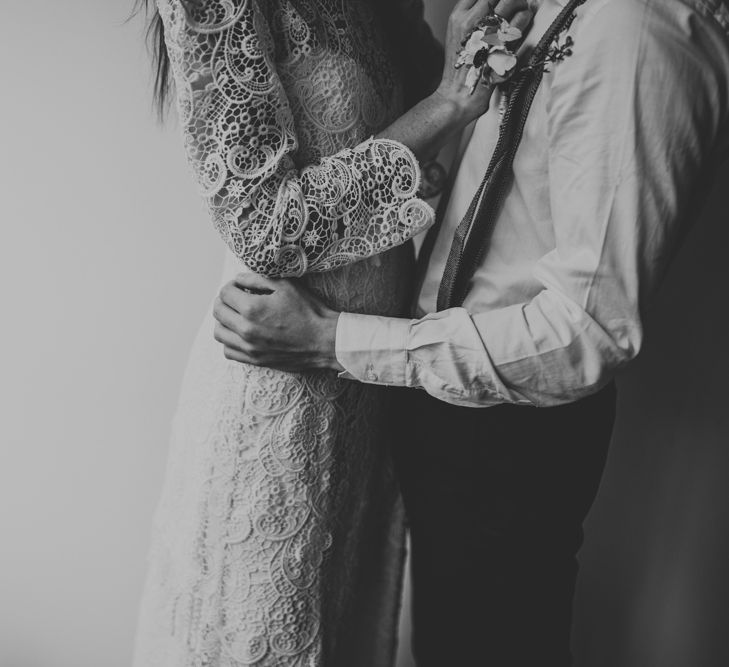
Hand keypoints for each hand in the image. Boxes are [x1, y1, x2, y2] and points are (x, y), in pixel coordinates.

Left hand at [212, 274, 343, 372]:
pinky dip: (229, 341)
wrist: (324, 341)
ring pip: (219, 333)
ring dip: (224, 321)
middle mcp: (246, 330)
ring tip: (236, 315)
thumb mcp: (286, 286)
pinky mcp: (255, 360)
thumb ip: (257, 279)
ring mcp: (249, 347)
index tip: (240, 286)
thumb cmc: (308, 311)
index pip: (225, 293)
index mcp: (252, 309)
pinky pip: (228, 351)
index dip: (231, 285)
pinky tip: (240, 334)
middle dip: (224, 300)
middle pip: (218, 311)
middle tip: (236, 297)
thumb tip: (238, 278)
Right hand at [436, 0, 532, 122]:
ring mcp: (486, 32)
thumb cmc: (462, 70)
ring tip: (522, 12)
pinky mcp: (501, 45)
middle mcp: (471, 22)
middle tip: (515, 4)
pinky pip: (520, 20)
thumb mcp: (459, 38)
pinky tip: (524, 23)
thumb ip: (472, 19)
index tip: (500, 2)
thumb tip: (492, 5)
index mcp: (458, 17)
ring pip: (511, 1)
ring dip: (521, 4)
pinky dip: (525, 18)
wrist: (458, 96)